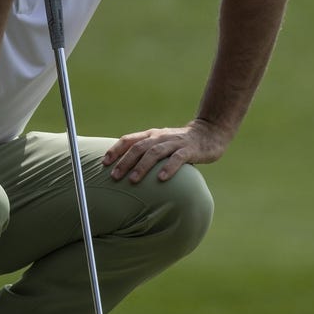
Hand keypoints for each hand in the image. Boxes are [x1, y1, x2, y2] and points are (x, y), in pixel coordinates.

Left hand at [103, 118, 232, 182]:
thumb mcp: (160, 144)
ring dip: (142, 166)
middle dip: (125, 162)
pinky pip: (178, 158)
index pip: (129, 140)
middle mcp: (160, 136)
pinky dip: (168, 167)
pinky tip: (161, 179)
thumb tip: (123, 169)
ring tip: (133, 180)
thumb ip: (146, 153)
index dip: (116, 150)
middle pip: (139, 147)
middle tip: (114, 177)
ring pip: (155, 152)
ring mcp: (175, 142)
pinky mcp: (190, 149)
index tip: (104, 163)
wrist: (209, 133)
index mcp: (151, 135)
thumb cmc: (180, 143)